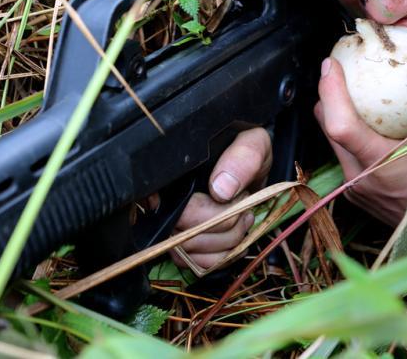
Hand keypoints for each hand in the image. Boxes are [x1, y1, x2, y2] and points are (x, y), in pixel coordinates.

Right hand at [172, 127, 271, 269]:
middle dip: (223, 224)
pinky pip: (197, 264)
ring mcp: (172, 226)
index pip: (154, 196)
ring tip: (245, 218)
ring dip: (227, 241)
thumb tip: (221, 189)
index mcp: (175, 172)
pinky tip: (237, 239)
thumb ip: (242, 157)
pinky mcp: (185, 246)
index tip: (220, 200)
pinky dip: (223, 257)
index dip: (180, 209)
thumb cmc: (246, 153)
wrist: (252, 169)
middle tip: (245, 208)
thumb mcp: (253, 142)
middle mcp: (165, 201)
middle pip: (181, 230)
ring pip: (189, 251)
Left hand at [314, 49, 406, 231]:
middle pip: (326, 126)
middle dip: (327, 94)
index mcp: (381, 163)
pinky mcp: (352, 192)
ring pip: (329, 140)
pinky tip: (362, 122)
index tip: (331, 65)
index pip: (341, 125)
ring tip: (348, 90)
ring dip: (335, 114)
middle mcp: (360, 176)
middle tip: (339, 69)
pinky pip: (341, 155)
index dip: (330, 91)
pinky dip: (347, 135)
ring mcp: (353, 186)